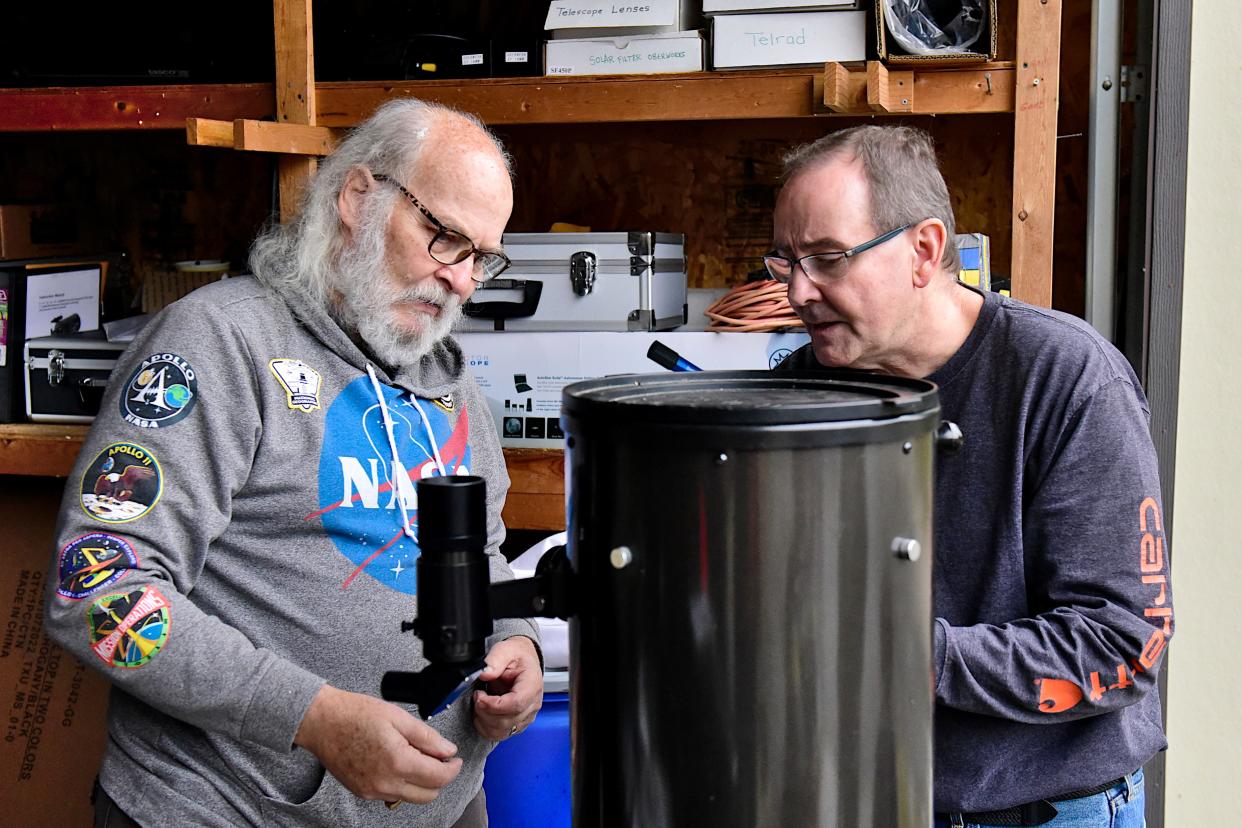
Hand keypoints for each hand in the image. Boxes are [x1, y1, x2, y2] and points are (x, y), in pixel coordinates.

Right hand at [294, 685, 460, 803]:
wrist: (322, 722)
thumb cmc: (356, 714)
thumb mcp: (399, 717)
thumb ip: (427, 737)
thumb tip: (448, 750)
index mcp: (398, 762)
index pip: (438, 778)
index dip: (453, 769)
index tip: (455, 759)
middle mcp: (386, 783)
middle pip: (428, 794)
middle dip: (440, 777)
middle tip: (439, 757)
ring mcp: (372, 791)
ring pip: (411, 798)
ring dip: (422, 783)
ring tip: (418, 758)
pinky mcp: (363, 792)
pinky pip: (392, 795)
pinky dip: (403, 784)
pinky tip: (399, 763)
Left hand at [473, 636, 542, 740]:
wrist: (523, 661)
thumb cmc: (517, 657)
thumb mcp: (506, 650)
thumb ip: (495, 660)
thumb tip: (485, 673)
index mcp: (532, 685)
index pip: (516, 704)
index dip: (493, 705)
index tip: (480, 695)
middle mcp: (533, 704)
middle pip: (507, 721)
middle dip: (484, 712)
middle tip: (476, 697)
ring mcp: (526, 716)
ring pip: (502, 731)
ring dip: (484, 721)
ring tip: (479, 704)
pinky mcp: (518, 724)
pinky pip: (500, 735)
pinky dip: (486, 728)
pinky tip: (482, 714)